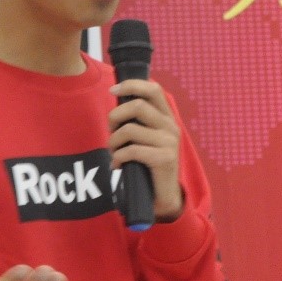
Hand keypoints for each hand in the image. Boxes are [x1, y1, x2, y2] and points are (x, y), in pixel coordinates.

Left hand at [108, 79, 182, 220]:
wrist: (163, 195)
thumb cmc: (149, 163)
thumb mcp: (147, 137)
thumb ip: (138, 119)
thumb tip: (118, 98)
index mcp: (167, 117)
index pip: (153, 89)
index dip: (131, 85)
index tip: (112, 90)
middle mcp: (171, 126)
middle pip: (137, 106)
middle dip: (115, 117)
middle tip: (111, 132)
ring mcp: (169, 142)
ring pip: (129, 129)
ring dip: (113, 141)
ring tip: (113, 152)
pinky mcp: (164, 158)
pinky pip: (131, 150)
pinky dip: (118, 158)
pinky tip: (117, 165)